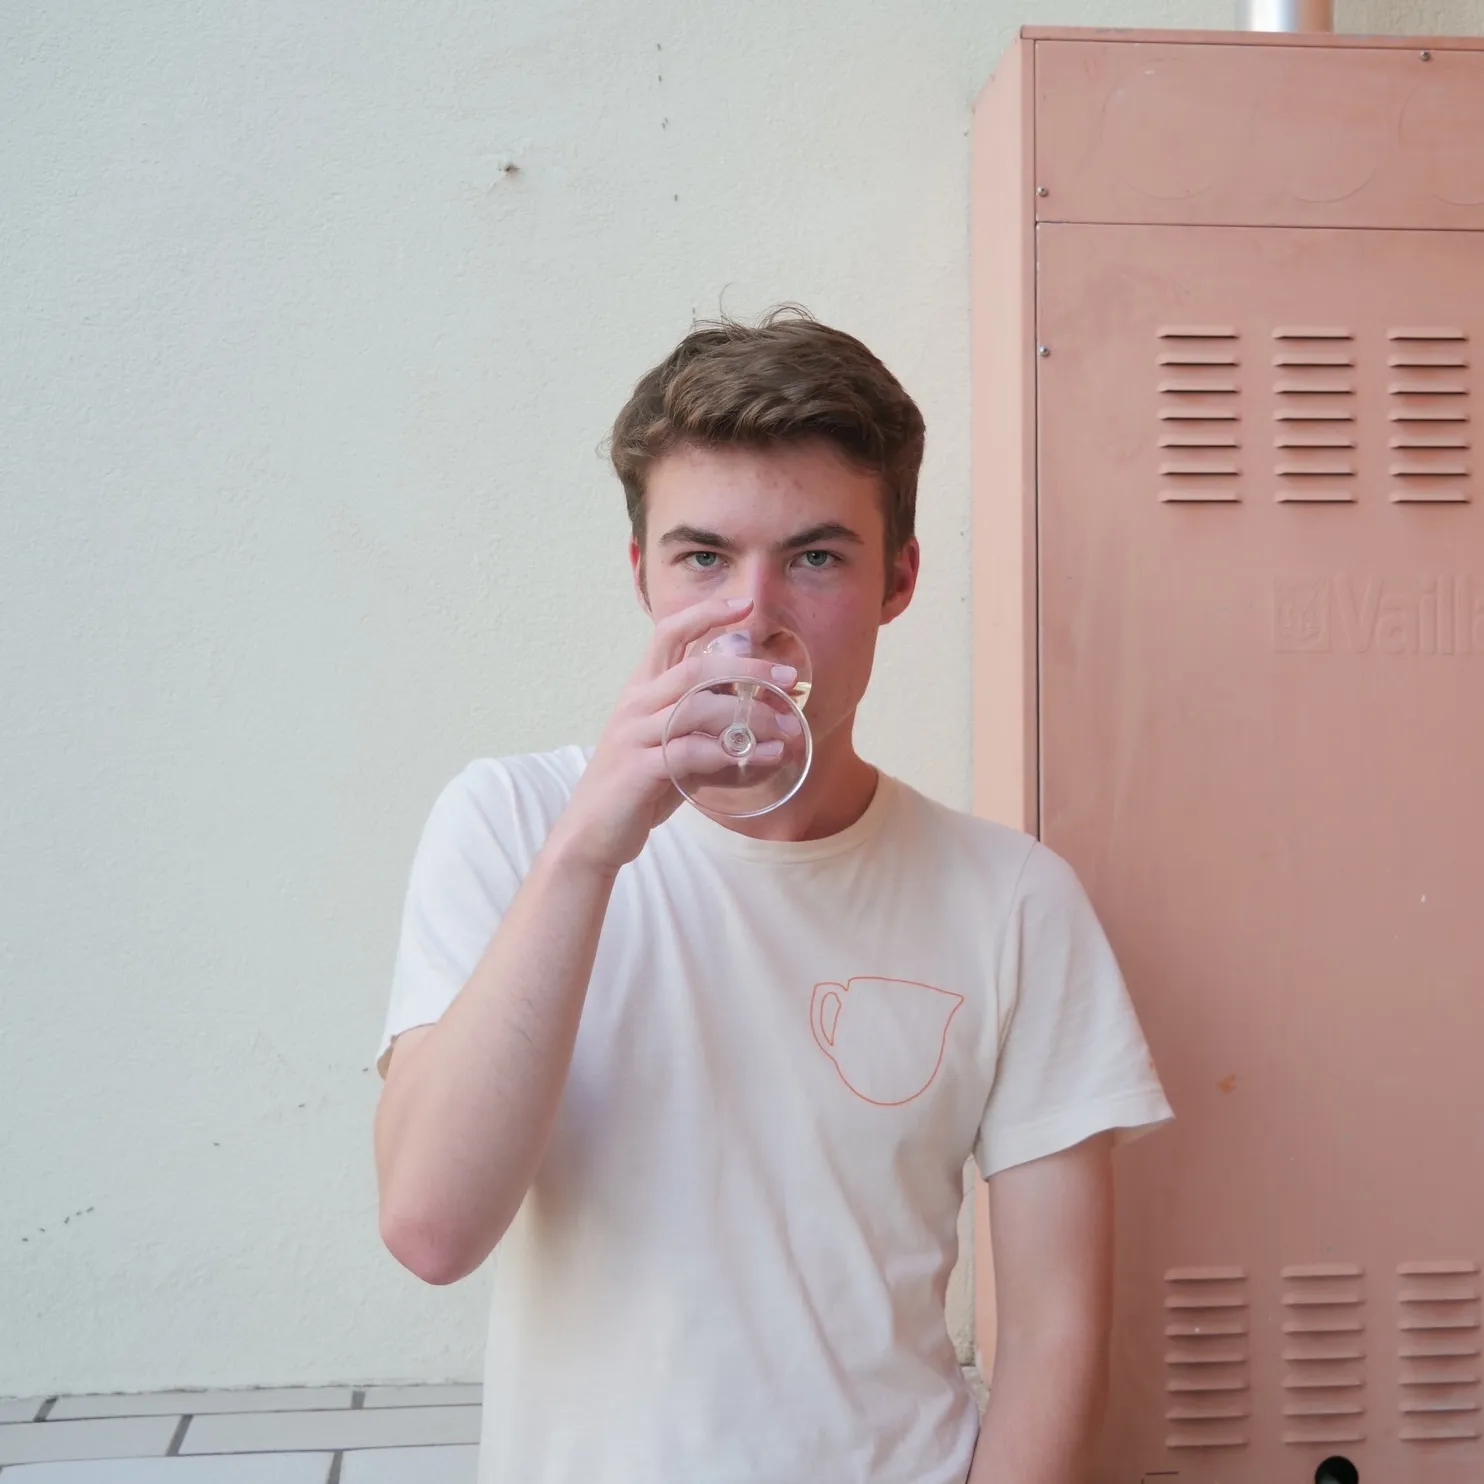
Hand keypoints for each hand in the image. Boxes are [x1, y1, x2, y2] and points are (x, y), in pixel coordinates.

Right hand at [547, 597, 798, 873]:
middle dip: (748, 668)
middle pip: (695, 667)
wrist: (594, 835)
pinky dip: (734, 753)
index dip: (706, 613)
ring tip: (787, 729)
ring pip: (699, 708)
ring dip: (751, 717)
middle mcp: (636, 705)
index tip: (745, 605)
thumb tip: (759, 719)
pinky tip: (765, 757)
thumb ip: (704, 728)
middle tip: (788, 677)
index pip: (669, 633)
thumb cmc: (637, 788)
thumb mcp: (670, 747)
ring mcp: (635, 735)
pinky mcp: (640, 769)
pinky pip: (693, 752)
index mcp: (641, 691)